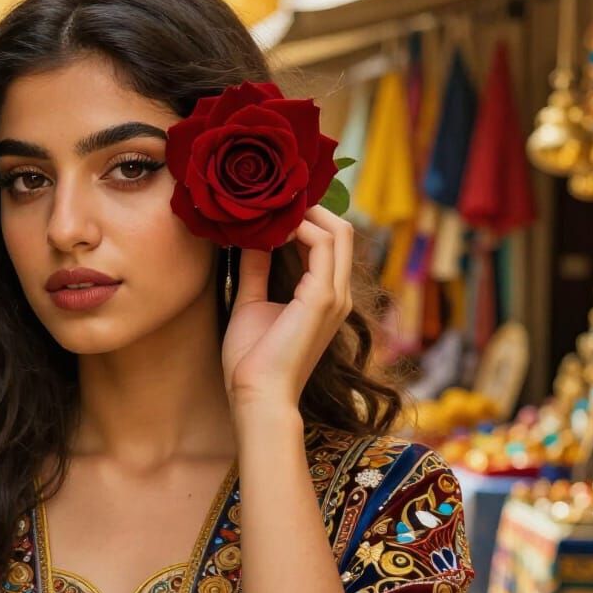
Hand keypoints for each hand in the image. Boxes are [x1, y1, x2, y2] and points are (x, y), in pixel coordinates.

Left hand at [222, 206, 353, 415]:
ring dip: (304, 213)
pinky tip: (271, 227)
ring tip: (271, 207)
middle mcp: (337, 294)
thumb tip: (252, 238)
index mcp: (325, 296)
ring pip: (337, 231)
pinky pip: (321, 245)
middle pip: (341, 231)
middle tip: (274, 198)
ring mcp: (334, 295)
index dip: (306, 218)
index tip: (273, 206)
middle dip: (310, 208)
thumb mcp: (252, 302)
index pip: (329, 242)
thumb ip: (256, 270)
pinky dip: (298, 228)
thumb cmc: (252, 359)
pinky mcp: (322, 298)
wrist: (256, 394)